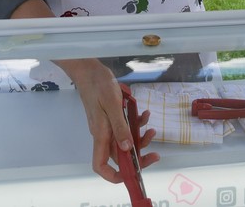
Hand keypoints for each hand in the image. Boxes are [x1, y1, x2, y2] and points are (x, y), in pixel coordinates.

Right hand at [59, 59, 159, 181]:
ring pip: (125, 141)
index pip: (101, 165)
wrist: (89, 69)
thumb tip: (128, 149)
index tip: (133, 174)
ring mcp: (107, 125)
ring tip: (151, 128)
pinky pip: (125, 126)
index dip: (114, 175)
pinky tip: (144, 113)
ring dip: (139, 138)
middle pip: (119, 155)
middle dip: (138, 157)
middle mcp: (103, 133)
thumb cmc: (98, 85)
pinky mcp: (111, 116)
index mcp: (101, 134)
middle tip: (155, 154)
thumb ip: (120, 126)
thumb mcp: (112, 103)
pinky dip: (136, 123)